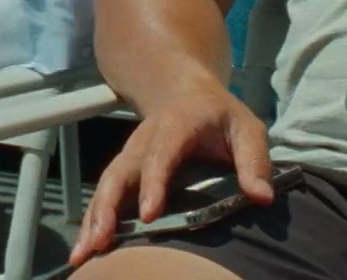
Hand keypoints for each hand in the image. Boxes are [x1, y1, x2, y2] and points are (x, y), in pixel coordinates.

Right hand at [71, 77, 273, 265]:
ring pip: (106, 186)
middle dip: (108, 207)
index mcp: (174, 126)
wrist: (186, 93)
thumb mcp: (247, 129)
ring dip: (93, 219)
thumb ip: (254, 161)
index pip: (160, 155)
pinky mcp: (124, 171)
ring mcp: (130, 156)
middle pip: (120, 172)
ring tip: (84, 253)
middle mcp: (143, 141)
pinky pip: (104, 195)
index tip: (149, 214)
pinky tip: (85, 248)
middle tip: (101, 240)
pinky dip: (92, 220)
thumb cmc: (219, 116)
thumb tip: (262, 198)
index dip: (153, 183)